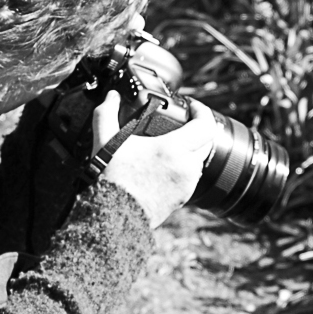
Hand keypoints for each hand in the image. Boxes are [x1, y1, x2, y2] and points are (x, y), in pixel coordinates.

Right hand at [93, 92, 212, 227]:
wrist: (116, 216)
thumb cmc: (113, 180)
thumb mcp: (105, 142)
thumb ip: (106, 113)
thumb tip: (111, 96)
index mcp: (174, 149)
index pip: (205, 124)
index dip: (202, 110)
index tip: (192, 105)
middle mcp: (186, 166)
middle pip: (206, 141)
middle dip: (198, 128)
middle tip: (184, 121)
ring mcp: (187, 184)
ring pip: (199, 160)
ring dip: (191, 149)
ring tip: (173, 143)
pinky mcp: (183, 198)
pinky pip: (191, 177)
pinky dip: (184, 167)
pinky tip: (167, 164)